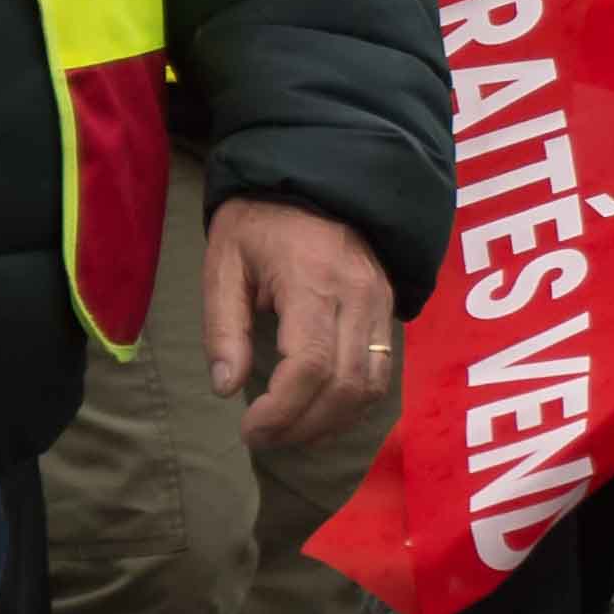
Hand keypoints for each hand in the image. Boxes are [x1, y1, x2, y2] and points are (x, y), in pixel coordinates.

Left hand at [203, 197, 398, 443]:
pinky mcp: (389, 311)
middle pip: (344, 386)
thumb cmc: (260, 221)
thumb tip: (226, 389)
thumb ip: (223, 327)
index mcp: (313, 281)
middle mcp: (358, 297)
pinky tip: (319, 411)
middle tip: (262, 436)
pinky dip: (352, 404)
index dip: (281, 411)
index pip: (311, 366)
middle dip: (302, 426)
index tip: (249, 428)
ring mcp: (381, 305)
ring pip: (370, 387)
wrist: (315, 178)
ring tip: (289, 430)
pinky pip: (381, 373)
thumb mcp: (224, 263)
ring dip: (329, 422)